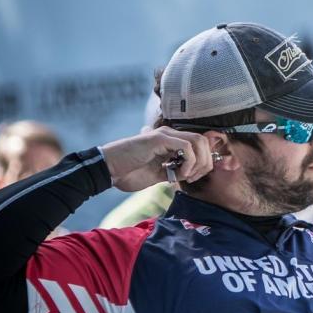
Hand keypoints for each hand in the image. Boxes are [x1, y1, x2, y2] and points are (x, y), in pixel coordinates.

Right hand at [99, 127, 215, 191]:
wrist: (107, 170)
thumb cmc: (128, 173)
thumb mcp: (158, 174)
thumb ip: (174, 171)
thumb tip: (190, 173)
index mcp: (170, 142)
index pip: (199, 144)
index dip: (203, 161)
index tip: (194, 178)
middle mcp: (169, 134)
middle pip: (203, 141)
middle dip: (205, 162)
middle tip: (193, 178)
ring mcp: (164, 134)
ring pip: (198, 141)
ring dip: (198, 161)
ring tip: (187, 175)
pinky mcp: (159, 138)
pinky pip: (186, 146)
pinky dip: (189, 161)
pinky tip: (178, 173)